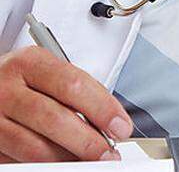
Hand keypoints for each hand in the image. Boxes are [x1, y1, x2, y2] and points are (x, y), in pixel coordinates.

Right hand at [0, 46, 132, 161]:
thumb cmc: (21, 80)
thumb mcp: (46, 72)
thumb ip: (77, 91)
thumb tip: (110, 122)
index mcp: (29, 63)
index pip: (74, 85)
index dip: (102, 109)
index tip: (121, 127)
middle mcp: (6, 88)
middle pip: (55, 119)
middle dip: (88, 141)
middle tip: (108, 153)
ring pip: (35, 147)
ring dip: (67, 159)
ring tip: (87, 161)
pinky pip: (18, 161)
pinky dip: (43, 165)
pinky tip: (60, 163)